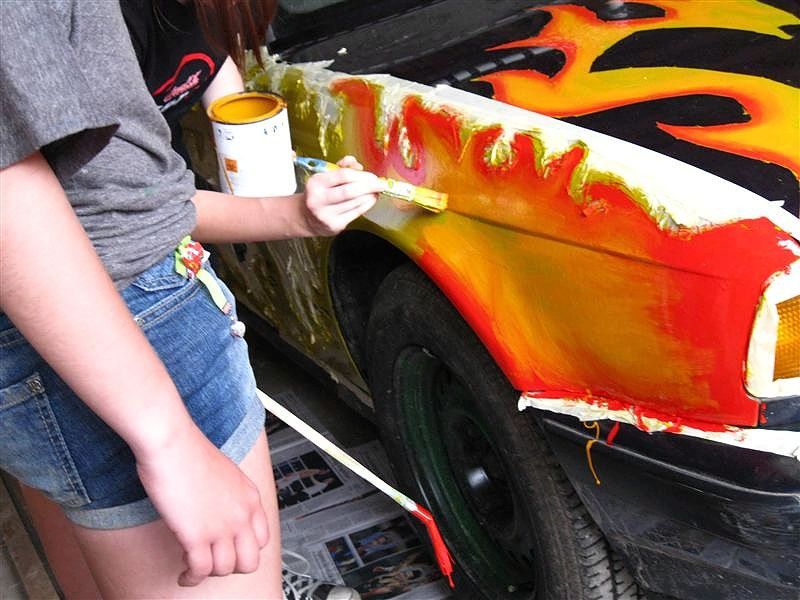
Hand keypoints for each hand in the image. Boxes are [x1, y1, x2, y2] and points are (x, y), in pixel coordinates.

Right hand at [135, 426, 268, 586]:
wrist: (172, 443)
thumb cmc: (189, 452)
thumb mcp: (224, 473)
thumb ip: (229, 495)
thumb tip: (219, 511)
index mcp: (250, 496)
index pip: (262, 537)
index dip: (246, 549)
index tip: (232, 551)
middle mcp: (241, 513)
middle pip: (250, 560)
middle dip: (232, 567)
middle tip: (215, 563)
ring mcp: (222, 527)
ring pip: (225, 570)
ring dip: (209, 573)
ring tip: (195, 567)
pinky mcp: (197, 536)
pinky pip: (200, 571)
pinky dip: (192, 578)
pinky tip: (185, 574)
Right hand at [302, 158, 384, 235]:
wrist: (306, 217)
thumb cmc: (320, 193)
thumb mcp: (325, 176)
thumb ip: (342, 167)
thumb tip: (358, 166)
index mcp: (316, 183)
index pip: (343, 175)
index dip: (362, 175)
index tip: (373, 176)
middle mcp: (319, 199)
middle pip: (350, 191)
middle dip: (369, 186)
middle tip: (380, 184)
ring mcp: (326, 214)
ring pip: (356, 203)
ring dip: (370, 196)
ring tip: (375, 191)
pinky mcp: (335, 225)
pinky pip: (356, 213)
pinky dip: (367, 205)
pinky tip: (370, 200)